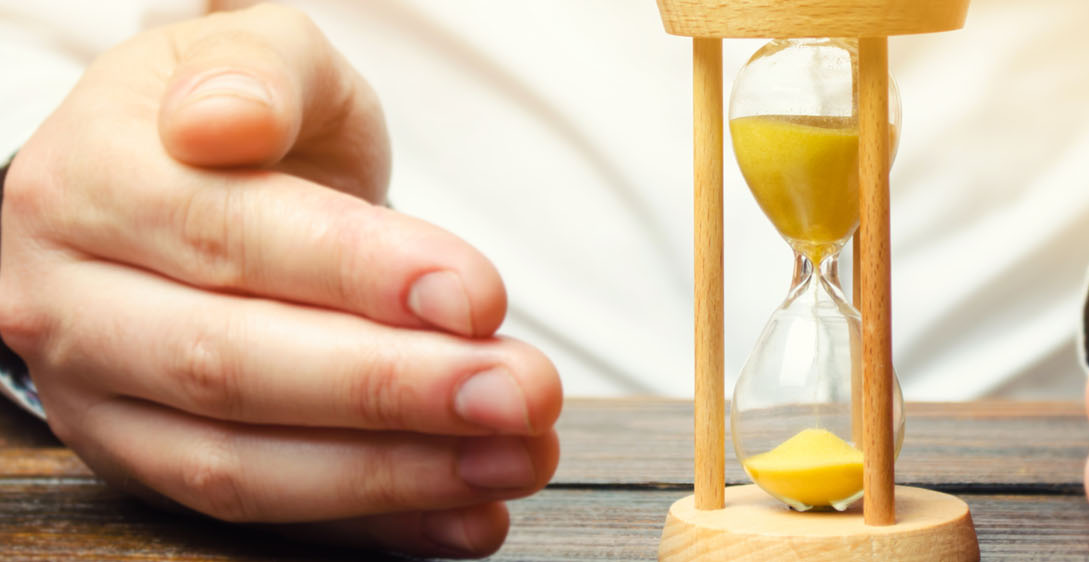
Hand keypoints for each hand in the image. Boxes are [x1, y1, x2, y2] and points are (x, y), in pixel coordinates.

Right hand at [0, 5, 560, 557]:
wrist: (173, 188)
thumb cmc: (238, 120)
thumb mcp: (256, 51)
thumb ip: (257, 72)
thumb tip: (224, 122)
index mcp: (91, 182)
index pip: (228, 234)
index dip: (358, 274)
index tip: (478, 298)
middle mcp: (70, 302)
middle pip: (231, 364)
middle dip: (392, 389)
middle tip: (521, 391)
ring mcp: (99, 400)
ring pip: (239, 465)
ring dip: (395, 474)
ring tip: (517, 455)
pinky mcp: (148, 468)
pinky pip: (259, 519)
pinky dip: (374, 527)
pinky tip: (471, 516)